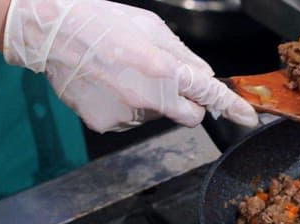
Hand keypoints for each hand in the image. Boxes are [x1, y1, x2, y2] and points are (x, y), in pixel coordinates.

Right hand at [3, 0, 257, 132]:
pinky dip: (125, 108)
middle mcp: (149, 98)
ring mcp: (127, 114)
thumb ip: (183, 55)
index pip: (209, 94)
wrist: (51, 31)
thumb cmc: (102, 22)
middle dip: (186, 104)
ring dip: (150, 102)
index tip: (248, 117)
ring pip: (156, 117)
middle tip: (163, 82)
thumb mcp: (152, 28)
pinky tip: (109, 86)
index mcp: (165, 69)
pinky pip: (129, 121)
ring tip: (124, 75)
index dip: (232, 107)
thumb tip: (204, 75)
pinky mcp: (107, 124)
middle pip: (189, 116)